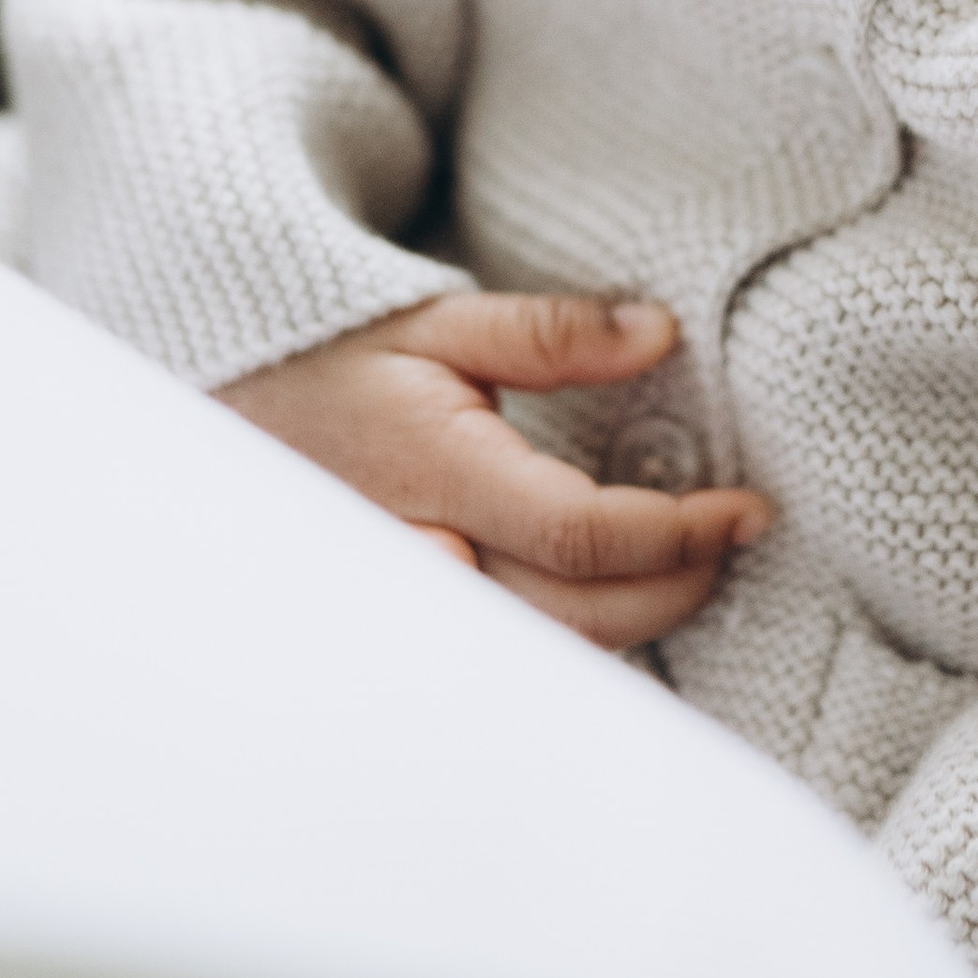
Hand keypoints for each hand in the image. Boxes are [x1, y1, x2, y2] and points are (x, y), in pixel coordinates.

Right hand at [218, 291, 772, 650]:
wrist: (231, 406)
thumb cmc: (339, 358)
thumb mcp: (443, 323)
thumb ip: (555, 333)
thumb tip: (660, 331)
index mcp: (436, 471)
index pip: (577, 534)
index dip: (677, 535)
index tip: (746, 512)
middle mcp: (420, 551)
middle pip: (571, 617)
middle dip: (672, 592)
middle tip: (731, 543)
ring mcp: (410, 598)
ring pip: (541, 652)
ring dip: (632, 626)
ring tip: (692, 569)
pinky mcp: (410, 619)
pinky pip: (504, 654)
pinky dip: (573, 641)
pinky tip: (618, 606)